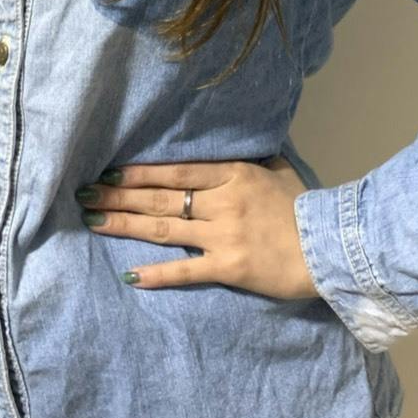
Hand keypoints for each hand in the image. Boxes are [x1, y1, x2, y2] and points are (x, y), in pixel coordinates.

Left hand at [75, 155, 320, 300]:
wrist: (331, 248)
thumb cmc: (305, 207)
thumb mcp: (280, 171)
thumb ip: (254, 159)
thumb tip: (243, 142)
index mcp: (233, 174)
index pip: (176, 171)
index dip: (140, 171)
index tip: (111, 170)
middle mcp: (222, 201)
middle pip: (160, 197)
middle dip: (119, 195)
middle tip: (85, 194)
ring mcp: (223, 234)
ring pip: (163, 227)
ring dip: (125, 224)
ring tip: (93, 221)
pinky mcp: (228, 267)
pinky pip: (185, 270)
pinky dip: (157, 274)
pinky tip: (130, 275)